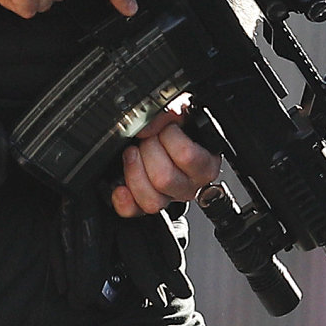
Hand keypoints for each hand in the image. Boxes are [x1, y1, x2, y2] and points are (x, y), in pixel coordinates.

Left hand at [114, 102, 221, 219]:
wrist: (159, 137)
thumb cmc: (174, 128)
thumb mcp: (177, 114)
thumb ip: (167, 114)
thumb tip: (146, 126)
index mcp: (205, 164)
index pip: (187, 156)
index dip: (169, 137)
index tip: (165, 128)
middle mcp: (191, 186)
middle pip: (165, 179)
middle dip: (148, 151)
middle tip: (147, 140)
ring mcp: (169, 199)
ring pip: (152, 200)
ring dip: (135, 172)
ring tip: (134, 154)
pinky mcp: (147, 206)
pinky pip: (135, 211)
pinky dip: (124, 200)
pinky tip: (120, 187)